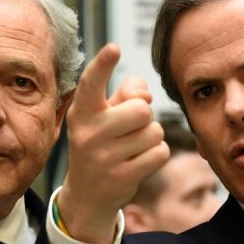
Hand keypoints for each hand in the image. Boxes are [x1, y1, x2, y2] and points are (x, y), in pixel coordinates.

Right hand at [58, 43, 169, 243]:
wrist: (88, 195)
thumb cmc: (101, 143)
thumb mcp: (103, 116)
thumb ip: (125, 94)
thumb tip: (144, 92)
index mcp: (82, 112)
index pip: (91, 84)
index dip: (102, 65)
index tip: (113, 48)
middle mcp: (88, 133)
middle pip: (141, 109)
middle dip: (144, 116)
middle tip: (130, 128)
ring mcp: (104, 158)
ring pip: (154, 131)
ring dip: (151, 137)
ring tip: (132, 147)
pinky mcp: (122, 178)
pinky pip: (160, 153)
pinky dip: (156, 155)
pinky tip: (138, 162)